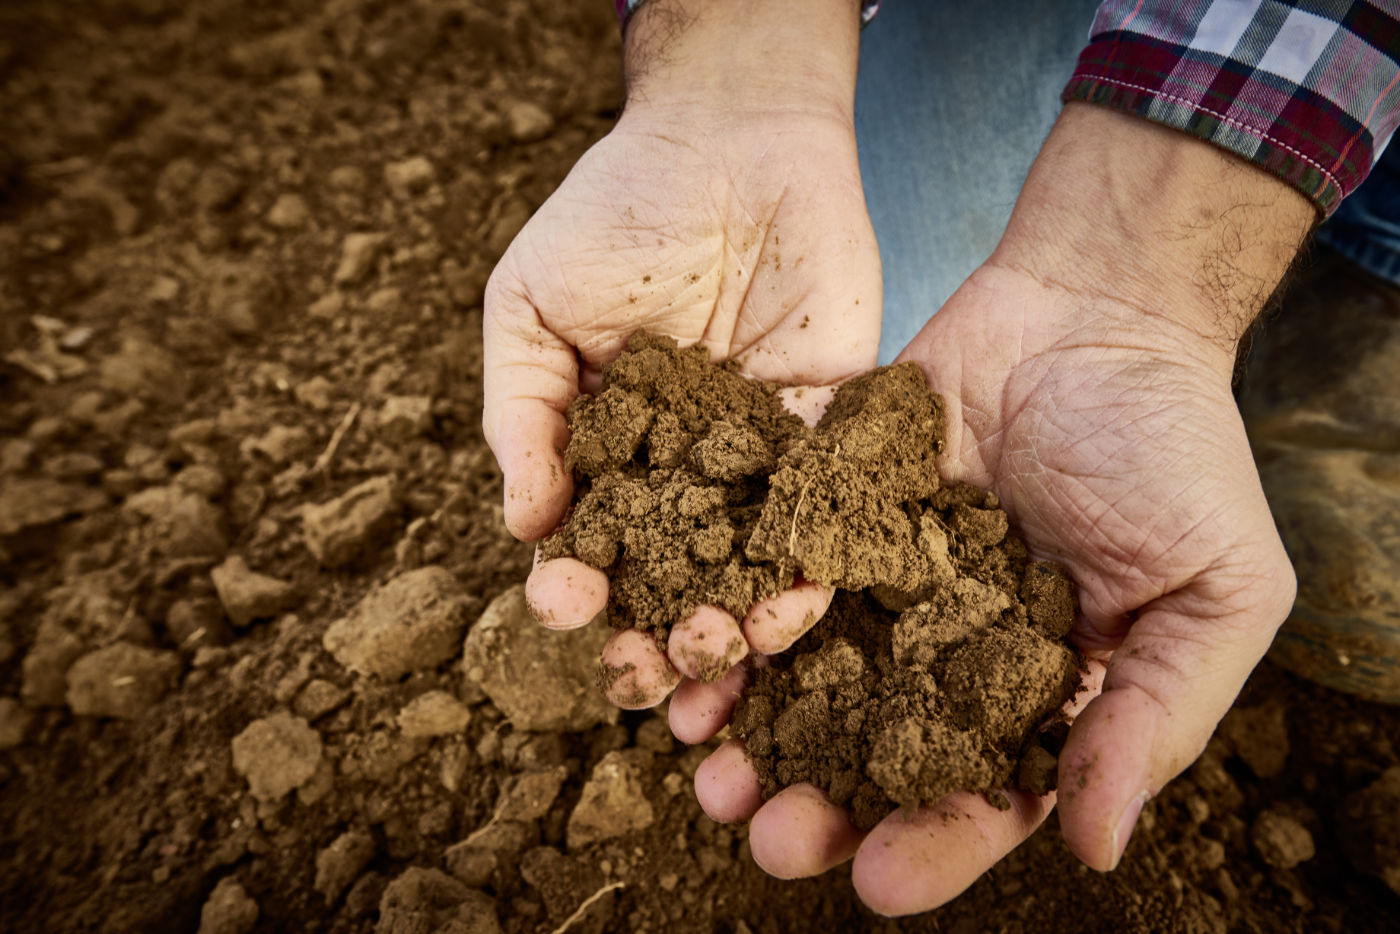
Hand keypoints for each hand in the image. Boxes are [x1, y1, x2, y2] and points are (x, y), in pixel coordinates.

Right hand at [483, 0, 880, 703]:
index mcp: (609, 455)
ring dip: (744, 622)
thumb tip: (524, 530)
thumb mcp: (530, 307)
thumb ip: (524, 416)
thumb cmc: (613, 214)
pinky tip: (802, 596)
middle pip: (678, 580)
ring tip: (730, 646)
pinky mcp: (834, 427)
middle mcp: (687, 473)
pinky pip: (830, 508)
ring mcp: (761, 456)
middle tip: (659, 664)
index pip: (593, 550)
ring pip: (756, 563)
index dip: (580, 594)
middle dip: (665, 635)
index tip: (569, 609)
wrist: (727, 135)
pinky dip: (819, 558)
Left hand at [675, 105, 1315, 913]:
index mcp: (1035, 692)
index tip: (879, 882)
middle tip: (764, 836)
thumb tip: (1095, 848)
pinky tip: (685, 660)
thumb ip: (1155, 715)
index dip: (933, 843)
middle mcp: (943, 653)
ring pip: (802, 679)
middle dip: (814, 803)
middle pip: (869, 754)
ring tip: (706, 772)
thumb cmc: (1174, 452)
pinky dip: (727, 621)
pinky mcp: (824, 514)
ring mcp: (877, 584)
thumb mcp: (1212, 591)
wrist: (1097, 310)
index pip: (982, 793)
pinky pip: (768, 577)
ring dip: (750, 732)